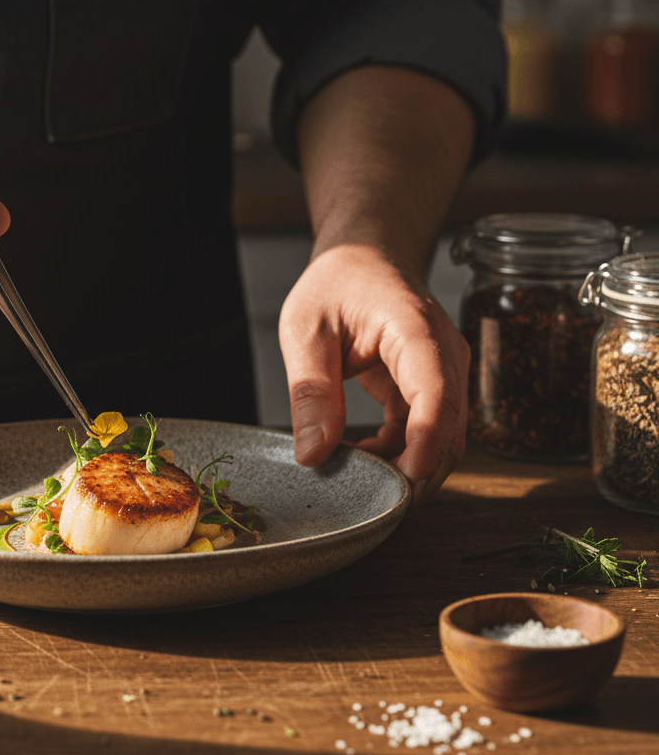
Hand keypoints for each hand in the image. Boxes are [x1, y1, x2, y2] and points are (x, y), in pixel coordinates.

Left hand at [278, 244, 468, 503]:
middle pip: (449, 431)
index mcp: (416, 330)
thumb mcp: (306, 329)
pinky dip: (397, 455)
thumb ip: (310, 391)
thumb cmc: (338, 280)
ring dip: (405, 469)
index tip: (401, 484)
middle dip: (415, 474)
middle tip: (365, 499)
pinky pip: (424, 434)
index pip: (435, 396)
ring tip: (354, 476)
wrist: (365, 254)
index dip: (423, 447)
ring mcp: (444, 374)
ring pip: (442, 440)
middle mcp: (443, 355)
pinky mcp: (432, 388)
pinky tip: (360, 457)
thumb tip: (313, 454)